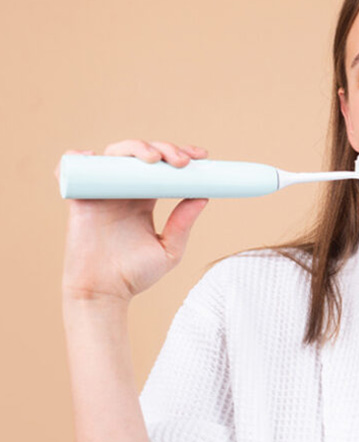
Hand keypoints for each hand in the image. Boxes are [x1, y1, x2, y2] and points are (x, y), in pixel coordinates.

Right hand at [56, 139, 209, 304]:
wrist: (105, 294)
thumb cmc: (135, 276)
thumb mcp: (169, 249)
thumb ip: (183, 224)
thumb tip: (203, 196)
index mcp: (145, 199)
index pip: (163, 167)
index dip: (180, 154)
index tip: (201, 156)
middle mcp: (123, 190)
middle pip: (142, 155)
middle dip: (165, 149)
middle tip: (182, 161)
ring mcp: (101, 192)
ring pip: (113, 155)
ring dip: (133, 147)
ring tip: (153, 159)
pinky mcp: (79, 200)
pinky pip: (72, 170)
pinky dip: (75, 156)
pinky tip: (93, 155)